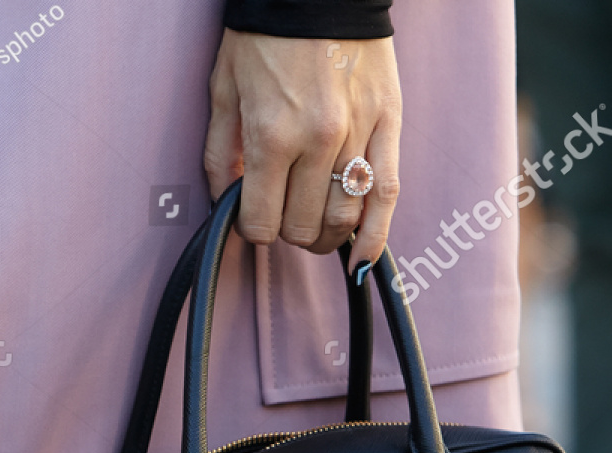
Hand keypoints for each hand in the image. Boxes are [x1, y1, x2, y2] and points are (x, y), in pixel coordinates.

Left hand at [204, 31, 400, 272]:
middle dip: (287, 233)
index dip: (252, 231)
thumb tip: (225, 202)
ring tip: (315, 230)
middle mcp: (317, 141)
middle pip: (303, 226)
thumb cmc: (265, 35)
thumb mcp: (224, 90)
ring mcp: (357, 134)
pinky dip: (375, 235)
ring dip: (325, 237)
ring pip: (343, 217)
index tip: (252, 221)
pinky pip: (387, 193)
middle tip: (282, 219)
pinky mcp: (389, 124)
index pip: (262, 222)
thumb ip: (222, 154)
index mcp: (271, 135)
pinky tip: (362, 258)